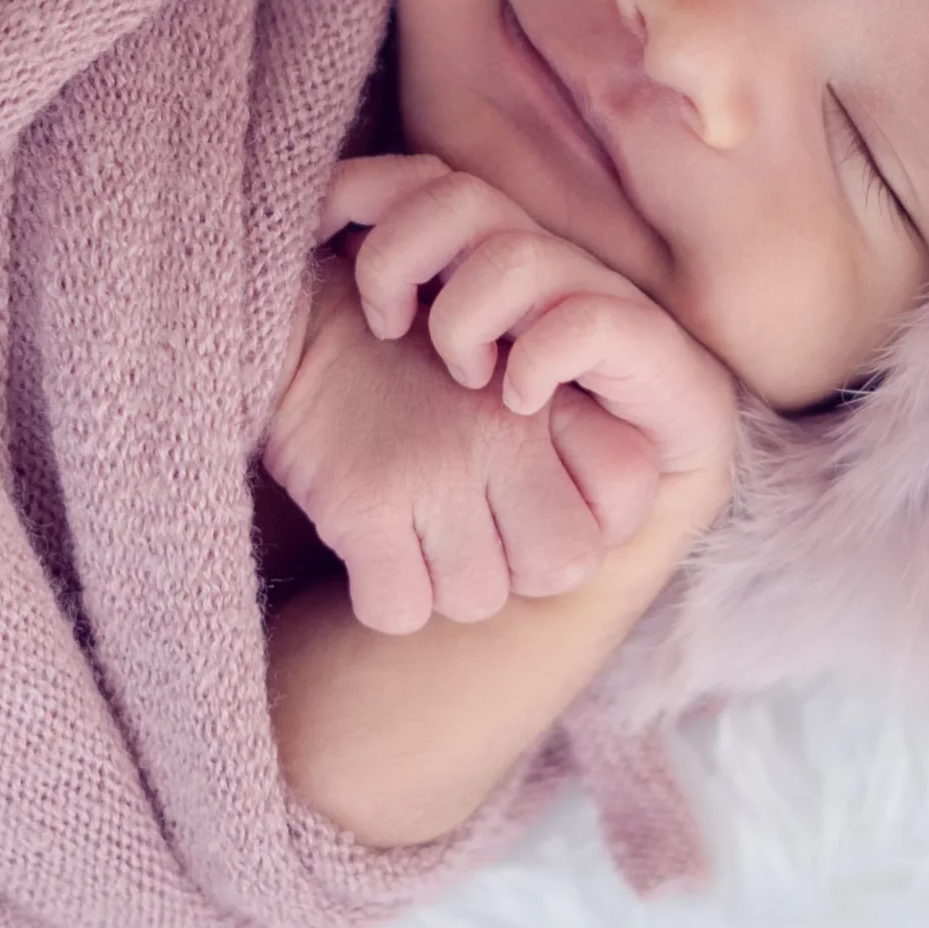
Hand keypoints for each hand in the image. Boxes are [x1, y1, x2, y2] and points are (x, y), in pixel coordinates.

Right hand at [263, 253, 661, 633]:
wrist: (299, 318)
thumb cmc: (413, 360)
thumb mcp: (510, 361)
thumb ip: (567, 433)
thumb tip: (600, 528)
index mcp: (552, 392)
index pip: (629, 489)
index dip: (588, 510)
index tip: (538, 496)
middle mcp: (507, 430)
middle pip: (564, 563)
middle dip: (523, 565)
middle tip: (475, 530)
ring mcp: (439, 469)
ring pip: (478, 598)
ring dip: (444, 581)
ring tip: (415, 528)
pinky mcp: (367, 504)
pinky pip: (401, 609)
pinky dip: (383, 596)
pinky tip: (371, 549)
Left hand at [321, 156, 739, 482]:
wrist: (616, 521)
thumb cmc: (484, 460)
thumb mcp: (398, 389)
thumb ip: (354, 321)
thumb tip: (294, 257)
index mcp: (480, 254)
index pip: (416, 176)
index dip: (360, 192)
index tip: (323, 245)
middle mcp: (538, 261)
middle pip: (455, 196)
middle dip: (398, 258)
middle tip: (389, 327)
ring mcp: (598, 297)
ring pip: (514, 252)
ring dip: (466, 320)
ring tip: (464, 377)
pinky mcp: (654, 350)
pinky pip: (590, 319)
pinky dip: (542, 357)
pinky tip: (518, 400)